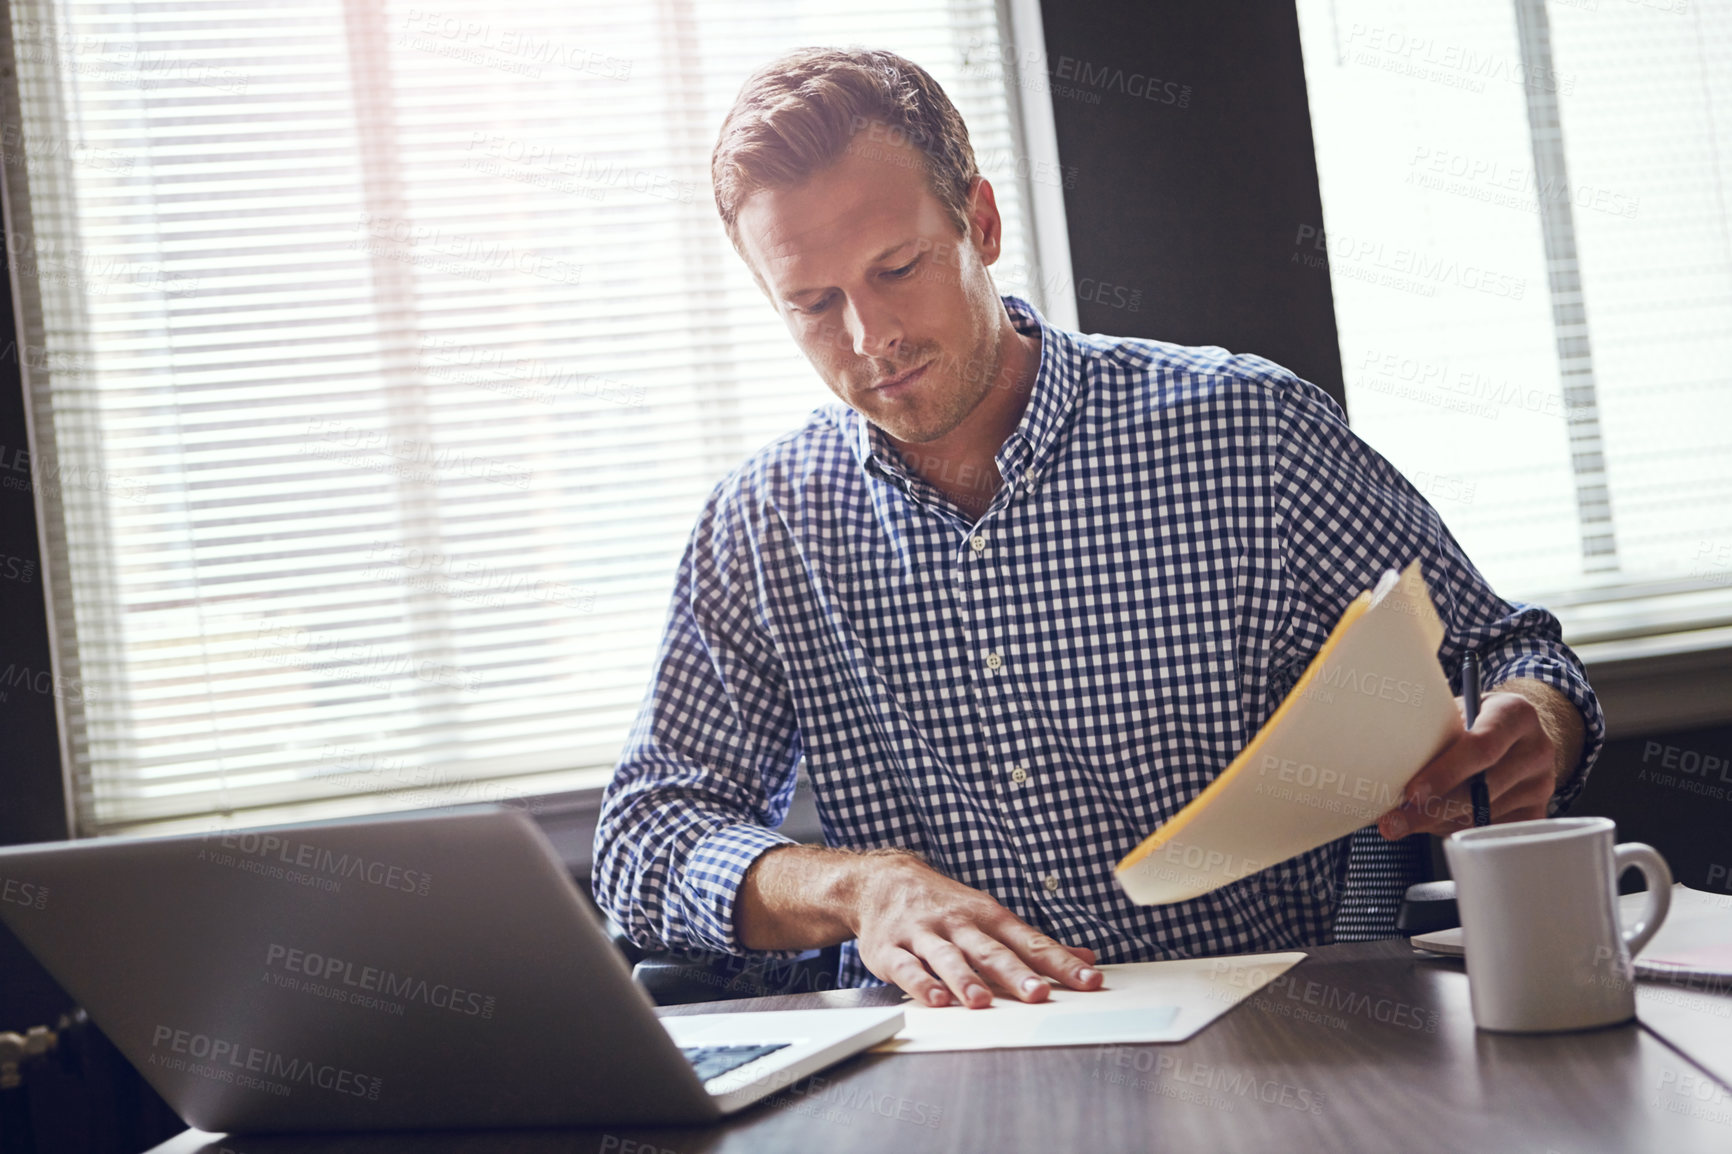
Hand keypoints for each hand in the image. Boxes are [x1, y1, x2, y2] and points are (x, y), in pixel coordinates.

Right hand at [849, 852, 1102, 1008]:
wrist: (882, 881)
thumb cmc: (944, 905)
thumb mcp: (990, 915)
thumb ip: (1033, 942)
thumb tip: (1085, 958)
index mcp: (988, 917)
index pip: (1031, 942)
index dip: (1061, 963)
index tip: (1090, 981)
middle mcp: (959, 924)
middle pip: (991, 951)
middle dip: (1016, 973)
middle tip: (1039, 994)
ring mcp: (925, 935)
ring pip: (948, 957)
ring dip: (965, 979)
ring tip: (981, 1002)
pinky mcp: (892, 950)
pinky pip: (907, 967)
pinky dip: (921, 983)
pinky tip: (936, 999)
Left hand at [1377, 688, 1566, 839]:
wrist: (1516, 734)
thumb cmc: (1475, 721)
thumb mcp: (1457, 712)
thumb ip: (1435, 732)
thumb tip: (1385, 765)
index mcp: (1516, 714)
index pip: (1481, 747)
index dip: (1444, 773)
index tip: (1412, 792)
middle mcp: (1536, 749)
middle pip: (1481, 788)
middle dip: (1431, 809)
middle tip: (1393, 822)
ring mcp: (1541, 784)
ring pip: (1481, 814)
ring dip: (1437, 822)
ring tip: (1407, 819)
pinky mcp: (1538, 811)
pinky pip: (1491, 830)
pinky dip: (1457, 829)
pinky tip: (1436, 822)